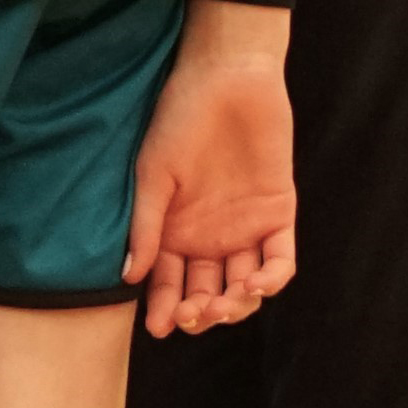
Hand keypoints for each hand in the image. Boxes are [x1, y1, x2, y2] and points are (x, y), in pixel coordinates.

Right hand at [127, 0, 296, 335]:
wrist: (227, 80)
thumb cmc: (178, 120)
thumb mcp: (153, 175)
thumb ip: (145, 227)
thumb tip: (128, 277)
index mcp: (173, 229)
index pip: (168, 281)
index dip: (163, 307)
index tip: (158, 328)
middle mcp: (209, 235)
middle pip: (206, 292)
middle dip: (199, 312)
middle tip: (191, 316)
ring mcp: (245, 228)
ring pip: (243, 286)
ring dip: (234, 304)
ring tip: (222, 303)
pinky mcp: (278, 215)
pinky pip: (279, 261)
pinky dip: (271, 280)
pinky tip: (255, 284)